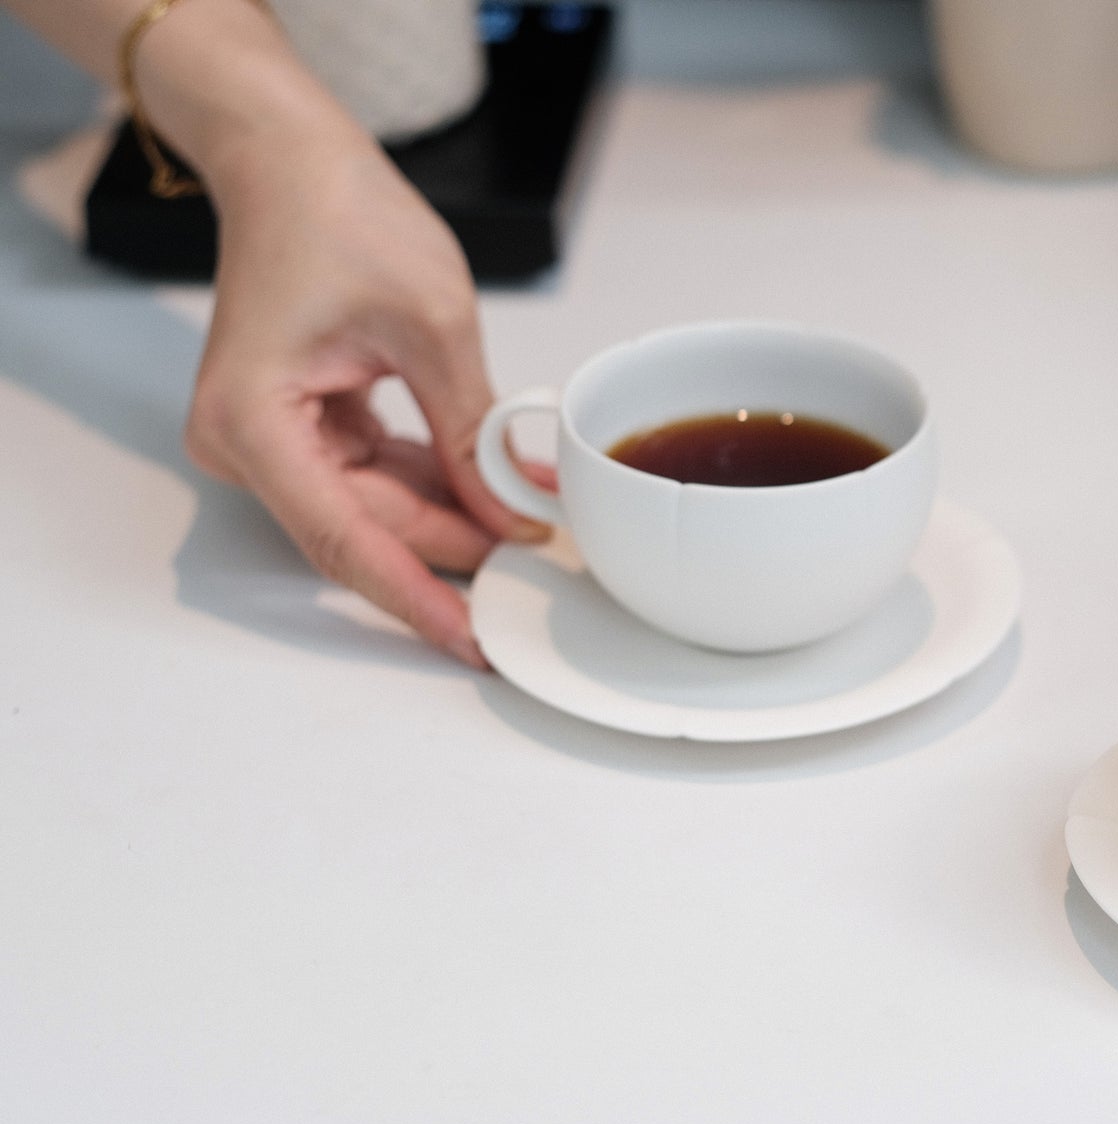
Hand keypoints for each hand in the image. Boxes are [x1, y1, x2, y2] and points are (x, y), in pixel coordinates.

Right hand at [183, 129, 546, 666]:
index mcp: (254, 422)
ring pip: (376, 509)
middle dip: (456, 549)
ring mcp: (272, 438)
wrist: (291, 160)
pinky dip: (437, 483)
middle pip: (365, 529)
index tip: (472, 640)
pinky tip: (499, 490)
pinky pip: (374, 476)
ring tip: (535, 528)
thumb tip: (515, 513)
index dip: (415, 595)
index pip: (345, 539)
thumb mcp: (433, 327)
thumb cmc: (339, 215)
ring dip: (455, 519)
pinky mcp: (303, 425)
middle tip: (542, 573)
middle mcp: (247, 443)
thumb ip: (471, 430)